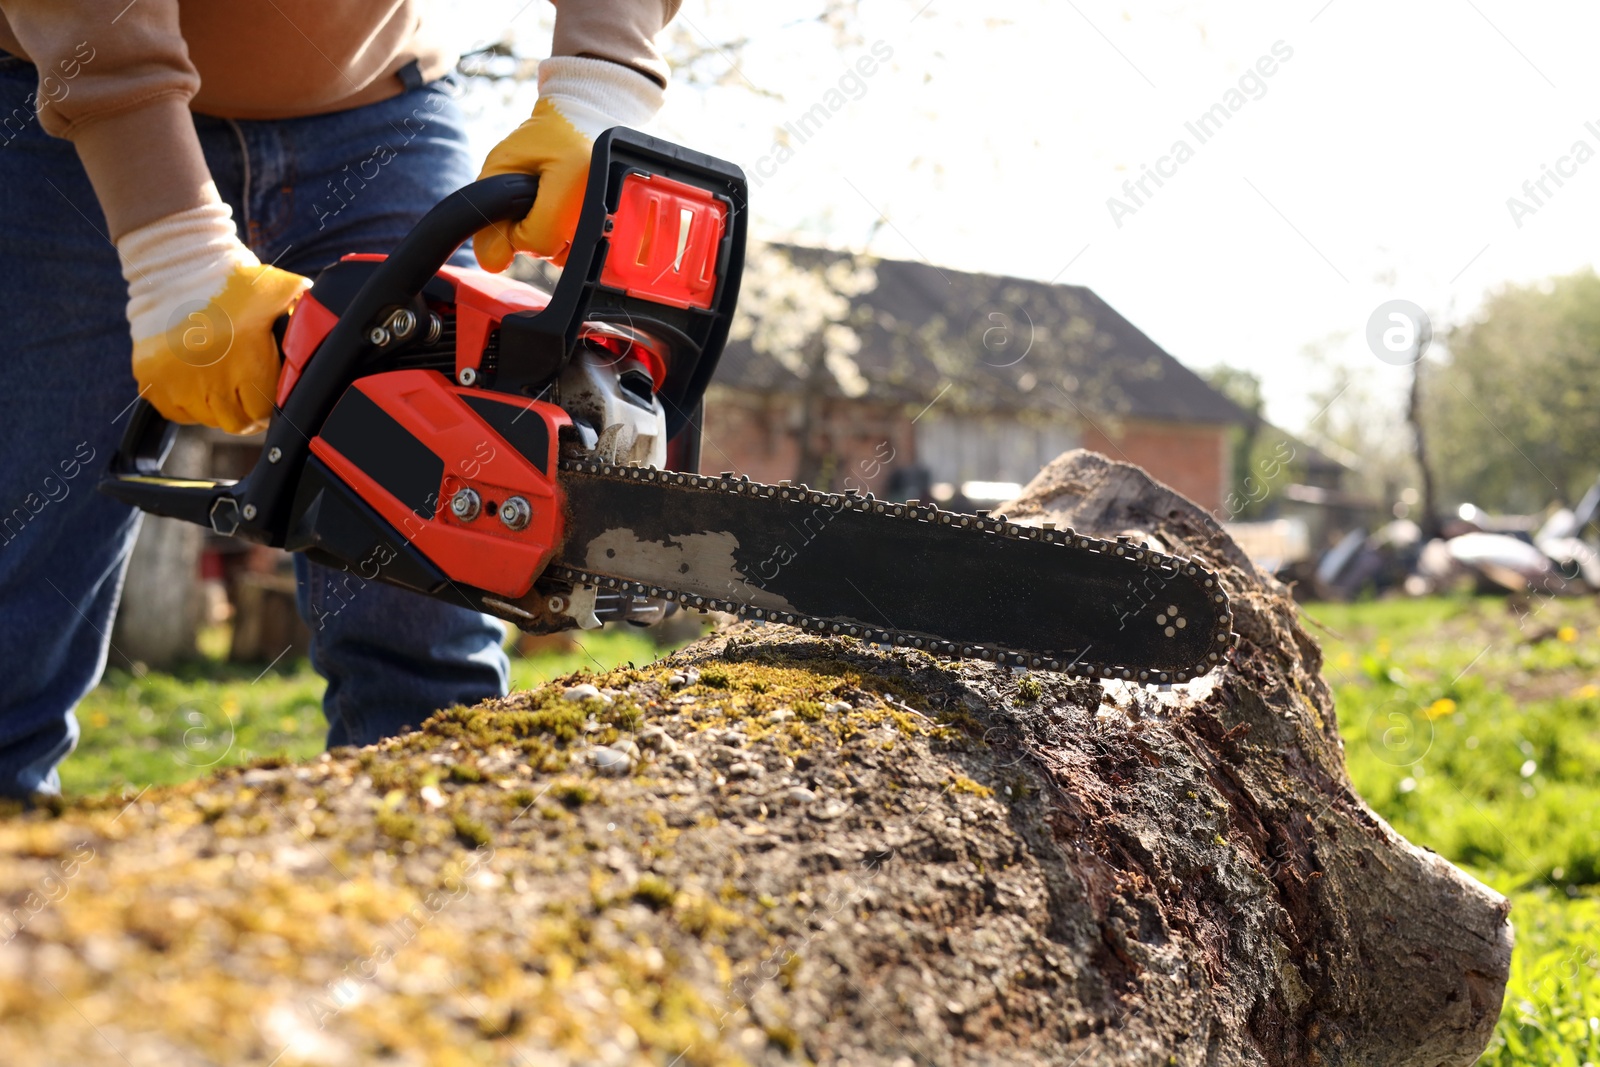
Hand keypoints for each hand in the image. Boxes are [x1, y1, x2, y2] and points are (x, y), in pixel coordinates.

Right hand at [118, 198, 309, 434]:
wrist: (178, 261)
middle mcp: (212, 377)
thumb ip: (308, 314)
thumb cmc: (236, 278)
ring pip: (206, 419)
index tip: (267, 398)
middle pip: (235, 422)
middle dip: (245, 411)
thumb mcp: (282, 292)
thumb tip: (338, 327)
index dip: (267, 407)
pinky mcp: (151, 379)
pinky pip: (176, 412)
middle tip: (246, 394)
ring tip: (221, 382)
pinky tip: (196, 380)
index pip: (263, 411)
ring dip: (216, 407)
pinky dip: (186, 404)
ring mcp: (178, 381)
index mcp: (248, 361)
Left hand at [475, 56, 663, 269]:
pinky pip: (589, 251)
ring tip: (556, 202)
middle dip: (536, 232)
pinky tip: (570, 212)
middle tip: (539, 198)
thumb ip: (490, 212)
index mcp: (575, 178)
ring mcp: (617, 213)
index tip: (519, 205)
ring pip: (570, 256)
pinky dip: (572, 238)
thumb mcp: (503, 164)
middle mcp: (603, 200)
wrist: (582, 121)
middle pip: (555, 252)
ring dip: (554, 237)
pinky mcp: (622, 221)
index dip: (516, 231)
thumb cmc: (541, 140)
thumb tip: (494, 263)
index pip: (537, 241)